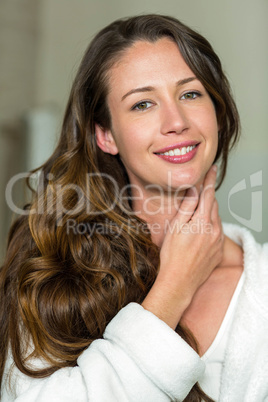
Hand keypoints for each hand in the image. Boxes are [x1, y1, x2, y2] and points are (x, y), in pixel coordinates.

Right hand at [142, 165, 223, 328]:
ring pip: (216, 219)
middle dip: (208, 196)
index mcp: (202, 222)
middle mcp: (215, 230)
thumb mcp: (174, 228)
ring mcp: (219, 242)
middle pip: (213, 205)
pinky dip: (211, 226)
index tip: (212, 168)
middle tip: (200, 190)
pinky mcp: (219, 251)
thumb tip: (193, 190)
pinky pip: (218, 232)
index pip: (208, 195)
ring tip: (196, 214)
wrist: (179, 282)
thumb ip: (186, 207)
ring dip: (208, 212)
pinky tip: (200, 231)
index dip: (209, 180)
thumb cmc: (172, 256)